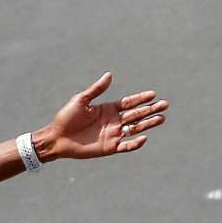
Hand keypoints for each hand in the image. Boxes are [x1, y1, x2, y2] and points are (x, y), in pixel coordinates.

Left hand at [39, 72, 167, 159]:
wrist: (56, 138)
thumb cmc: (66, 118)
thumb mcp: (81, 100)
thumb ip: (96, 89)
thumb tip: (109, 74)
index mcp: (108, 109)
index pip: (129, 103)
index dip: (141, 99)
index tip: (153, 94)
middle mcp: (114, 121)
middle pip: (136, 115)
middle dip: (150, 109)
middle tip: (164, 104)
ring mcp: (113, 135)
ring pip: (135, 129)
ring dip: (148, 124)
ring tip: (161, 118)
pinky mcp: (109, 148)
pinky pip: (126, 146)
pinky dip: (135, 143)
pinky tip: (144, 137)